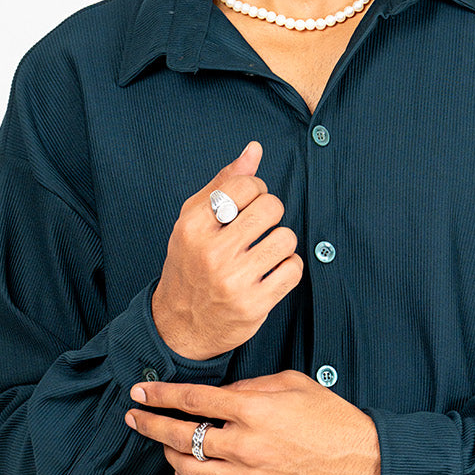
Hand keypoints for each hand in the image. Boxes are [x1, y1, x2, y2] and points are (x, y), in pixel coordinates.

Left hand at [124, 370, 380, 474]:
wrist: (364, 462)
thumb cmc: (332, 418)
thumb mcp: (292, 384)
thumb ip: (249, 387)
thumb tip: (217, 395)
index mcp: (254, 410)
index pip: (192, 400)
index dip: (160, 395)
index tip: (140, 392)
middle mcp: (246, 445)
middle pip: (180, 435)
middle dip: (150, 425)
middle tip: (134, 417)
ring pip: (187, 470)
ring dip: (168, 455)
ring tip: (165, 445)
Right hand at [151, 142, 303, 359]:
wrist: (180, 325)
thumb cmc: (190, 263)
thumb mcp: (194, 220)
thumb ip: (223, 183)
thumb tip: (255, 150)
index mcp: (194, 226)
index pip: (247, 186)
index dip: (256, 191)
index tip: (247, 206)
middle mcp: (212, 252)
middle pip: (272, 208)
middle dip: (271, 214)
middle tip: (259, 228)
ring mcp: (233, 281)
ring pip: (286, 238)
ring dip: (281, 243)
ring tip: (264, 252)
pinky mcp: (254, 304)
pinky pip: (294, 269)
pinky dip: (288, 268)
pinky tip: (270, 272)